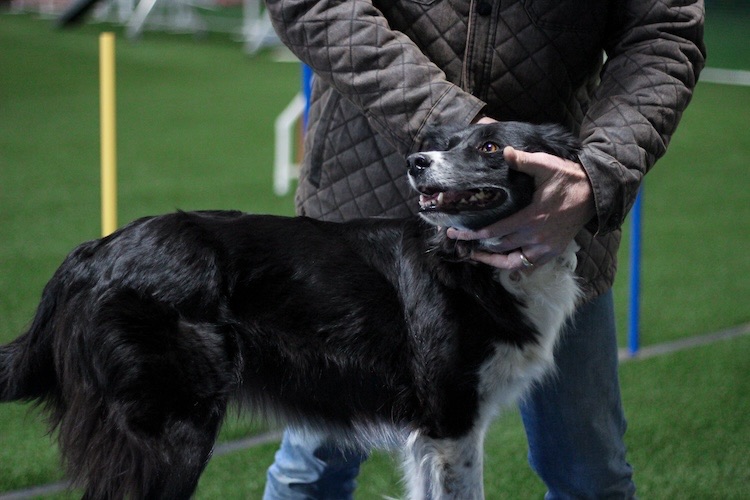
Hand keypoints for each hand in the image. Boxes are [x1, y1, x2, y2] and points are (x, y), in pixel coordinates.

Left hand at [447, 146, 594, 269]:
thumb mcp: (546, 165)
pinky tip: (500, 261)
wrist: (593, 194)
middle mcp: (537, 237)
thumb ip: (524, 160)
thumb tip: (505, 151)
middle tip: (458, 242)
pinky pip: (528, 266)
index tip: (455, 233)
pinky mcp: (551, 253)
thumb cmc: (567, 178)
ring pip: (512, 262)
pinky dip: (512, 265)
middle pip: (499, 248)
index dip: (473, 235)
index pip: (495, 231)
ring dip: (492, 261)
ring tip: (475, 255)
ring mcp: (545, 248)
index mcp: (532, 217)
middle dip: (476, 246)